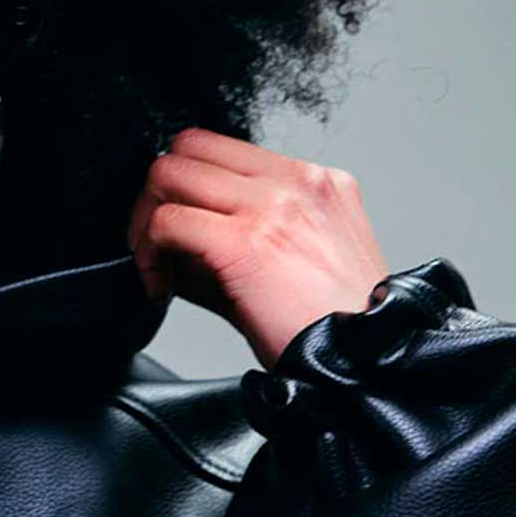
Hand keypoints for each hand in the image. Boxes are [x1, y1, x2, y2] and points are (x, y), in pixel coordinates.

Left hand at [126, 127, 389, 370]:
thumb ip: (243, 233)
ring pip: (171, 173)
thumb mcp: (299, 263)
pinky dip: (148, 252)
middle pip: (191, 147)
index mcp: (316, 183)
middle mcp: (296, 183)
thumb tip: (175, 240)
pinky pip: (167, 222)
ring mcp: (272, 206)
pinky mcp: (245, 240)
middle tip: (155, 242)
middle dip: (159, 193)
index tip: (180, 229)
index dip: (189, 185)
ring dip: (147, 219)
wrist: (367, 369)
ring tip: (157, 265)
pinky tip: (160, 286)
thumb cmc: (336, 331)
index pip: (224, 150)